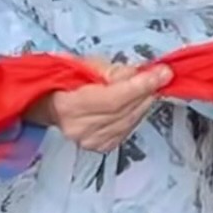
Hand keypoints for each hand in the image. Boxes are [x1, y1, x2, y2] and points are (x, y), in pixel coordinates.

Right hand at [34, 60, 171, 152]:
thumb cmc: (65, 81)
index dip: (139, 87)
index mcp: (68, 106)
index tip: (162, 74)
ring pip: (129, 121)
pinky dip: (136, 114)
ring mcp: (90, 141)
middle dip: (146, 92)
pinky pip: (127, 129)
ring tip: (149, 86)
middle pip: (124, 112)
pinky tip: (137, 102)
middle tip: (162, 76)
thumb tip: (141, 73)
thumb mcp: (84, 65)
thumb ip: (113, 71)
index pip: (112, 99)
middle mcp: (79, 129)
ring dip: (144, 103)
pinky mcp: (101, 147)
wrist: (50, 104)